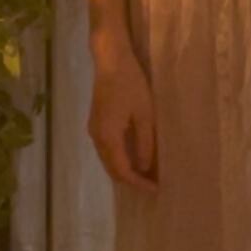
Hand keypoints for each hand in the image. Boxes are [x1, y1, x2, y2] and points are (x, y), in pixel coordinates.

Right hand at [89, 38, 157, 191]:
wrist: (110, 60)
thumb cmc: (131, 83)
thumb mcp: (144, 114)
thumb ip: (145, 143)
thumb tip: (145, 168)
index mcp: (108, 137)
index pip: (122, 170)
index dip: (138, 183)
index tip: (155, 189)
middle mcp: (97, 137)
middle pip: (111, 169)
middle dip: (130, 180)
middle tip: (152, 186)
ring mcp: (94, 130)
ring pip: (108, 160)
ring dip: (124, 170)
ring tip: (145, 175)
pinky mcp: (96, 122)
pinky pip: (107, 149)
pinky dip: (119, 158)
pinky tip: (133, 157)